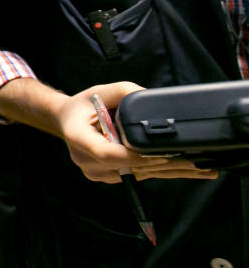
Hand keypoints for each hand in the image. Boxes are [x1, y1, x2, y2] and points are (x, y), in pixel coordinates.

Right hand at [58, 82, 217, 182]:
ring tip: (201, 170)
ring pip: (138, 174)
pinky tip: (186, 171)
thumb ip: (123, 92)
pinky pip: (138, 175)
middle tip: (194, 162)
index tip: (159, 154)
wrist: (68, 121)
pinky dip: (161, 171)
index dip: (134, 156)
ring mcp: (97, 172)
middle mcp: (85, 160)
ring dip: (169, 171)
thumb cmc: (83, 105)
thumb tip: (151, 98)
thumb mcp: (99, 91)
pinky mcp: (109, 177)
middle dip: (164, 164)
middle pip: (128, 167)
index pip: (106, 153)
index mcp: (78, 137)